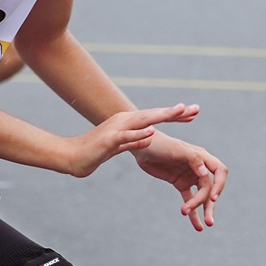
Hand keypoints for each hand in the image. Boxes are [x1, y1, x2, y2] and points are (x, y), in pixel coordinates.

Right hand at [63, 103, 197, 178]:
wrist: (71, 157)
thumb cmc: (94, 153)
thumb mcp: (118, 147)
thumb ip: (133, 142)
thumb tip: (149, 138)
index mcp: (127, 122)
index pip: (155, 117)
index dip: (174, 115)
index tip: (194, 113)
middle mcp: (123, 121)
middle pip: (154, 115)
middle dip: (175, 112)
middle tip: (195, 109)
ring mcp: (116, 129)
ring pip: (143, 121)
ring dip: (162, 116)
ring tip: (181, 112)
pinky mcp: (108, 141)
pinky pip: (126, 138)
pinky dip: (139, 135)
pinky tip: (152, 133)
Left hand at [133, 129, 227, 230]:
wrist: (142, 145)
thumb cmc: (161, 144)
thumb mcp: (177, 150)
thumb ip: (193, 159)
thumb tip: (206, 174)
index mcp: (202, 157)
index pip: (219, 171)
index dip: (219, 185)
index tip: (213, 198)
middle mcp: (199, 167)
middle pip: (210, 188)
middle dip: (209, 204)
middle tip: (209, 221)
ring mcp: (190, 176)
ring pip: (201, 196)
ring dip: (203, 210)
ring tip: (204, 226)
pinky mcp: (180, 183)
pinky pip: (189, 199)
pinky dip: (193, 213)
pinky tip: (197, 226)